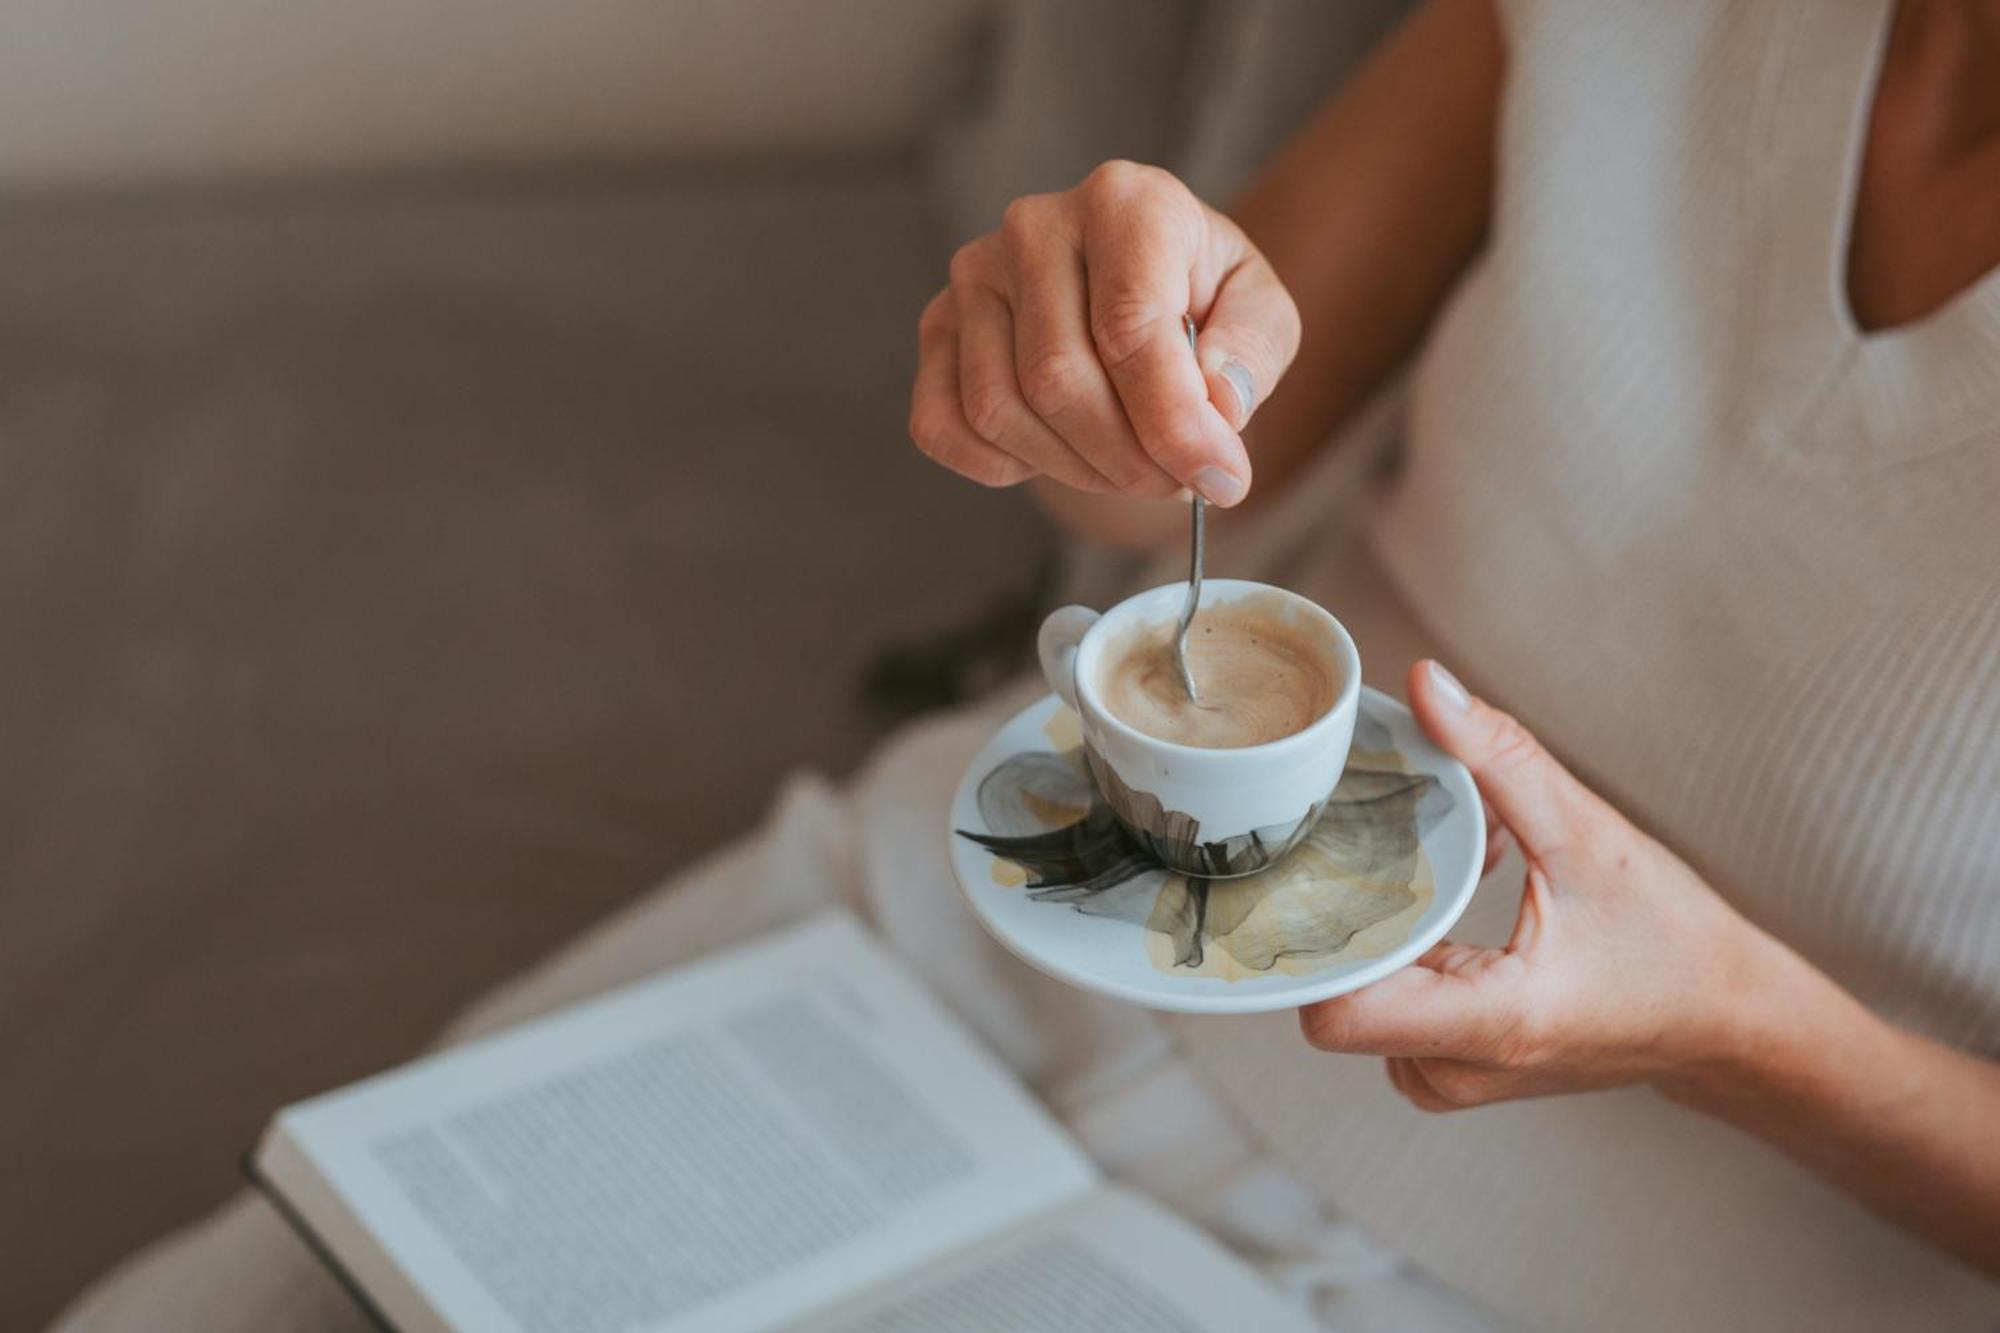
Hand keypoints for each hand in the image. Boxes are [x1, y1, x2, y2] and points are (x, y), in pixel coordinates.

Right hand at [909, 161, 1300, 505]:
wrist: (1139, 291)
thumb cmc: (1203, 298)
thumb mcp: (1261, 311)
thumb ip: (1252, 352)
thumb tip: (1215, 404)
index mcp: (1125, 201)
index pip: (1130, 328)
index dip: (1174, 423)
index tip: (1220, 480)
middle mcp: (1035, 226)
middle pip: (1058, 379)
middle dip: (1127, 459)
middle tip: (1176, 481)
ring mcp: (974, 276)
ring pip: (999, 410)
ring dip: (1073, 469)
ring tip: (1128, 465)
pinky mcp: (936, 325)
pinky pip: (944, 424)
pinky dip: (1002, 465)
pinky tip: (1058, 451)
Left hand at [1300, 660, 1799, 1110]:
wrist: (1726, 1021)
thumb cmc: (1671, 939)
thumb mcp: (1590, 834)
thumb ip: (1500, 758)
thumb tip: (1426, 686)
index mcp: (1495, 1020)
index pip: (1337, 1008)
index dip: (1312, 937)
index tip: (1322, 864)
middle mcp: (1460, 1067)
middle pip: (1334, 992)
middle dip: (1353, 909)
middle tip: (1401, 844)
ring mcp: (1453, 1080)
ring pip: (1357, 997)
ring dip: (1385, 927)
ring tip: (1453, 873)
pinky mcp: (1452, 1070)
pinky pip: (1387, 1009)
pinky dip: (1406, 952)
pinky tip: (1453, 907)